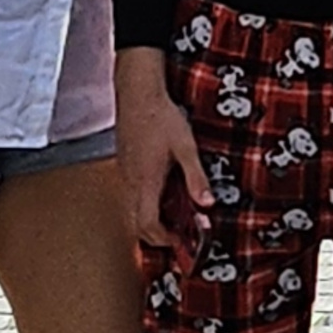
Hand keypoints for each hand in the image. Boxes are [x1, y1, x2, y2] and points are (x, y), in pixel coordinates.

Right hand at [114, 55, 208, 247]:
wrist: (138, 93)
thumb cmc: (160, 116)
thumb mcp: (186, 147)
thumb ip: (196, 177)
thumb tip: (207, 204)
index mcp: (146, 182)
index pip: (148, 226)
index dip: (164, 239)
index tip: (181, 240)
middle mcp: (131, 183)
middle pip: (138, 224)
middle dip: (158, 234)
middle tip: (180, 233)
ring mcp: (125, 174)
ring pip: (133, 210)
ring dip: (152, 218)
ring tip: (175, 213)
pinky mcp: (125, 165)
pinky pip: (132, 194)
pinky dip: (147, 202)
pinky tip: (164, 190)